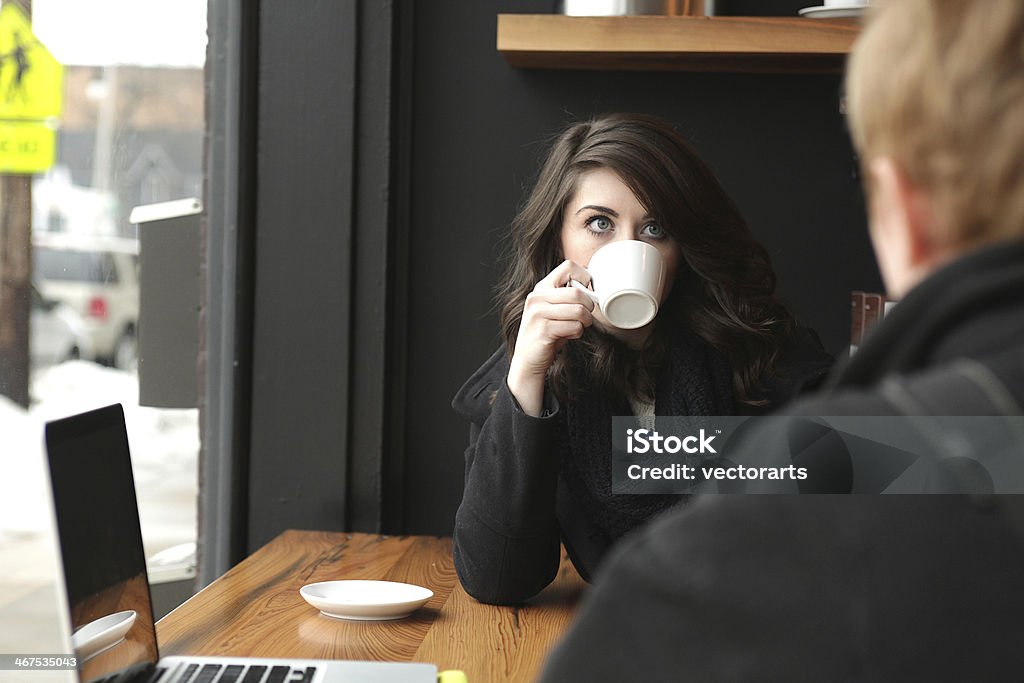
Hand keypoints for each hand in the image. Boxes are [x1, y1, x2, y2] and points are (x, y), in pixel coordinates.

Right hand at [507, 260, 594, 415]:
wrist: (528, 360)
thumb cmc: (547, 333)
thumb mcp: (553, 309)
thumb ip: (567, 297)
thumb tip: (594, 290)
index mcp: (541, 288)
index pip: (569, 267)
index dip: (585, 278)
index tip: (586, 292)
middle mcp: (537, 297)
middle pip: (578, 292)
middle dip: (589, 306)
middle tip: (585, 316)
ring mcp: (538, 313)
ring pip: (579, 310)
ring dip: (585, 322)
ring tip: (577, 327)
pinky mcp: (544, 330)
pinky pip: (575, 327)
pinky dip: (578, 333)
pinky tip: (568, 336)